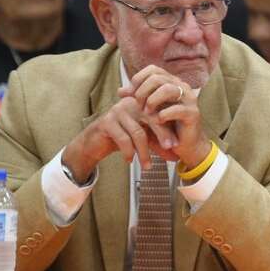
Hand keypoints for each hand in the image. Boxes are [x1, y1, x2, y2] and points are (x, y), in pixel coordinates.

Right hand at [62, 95, 177, 178]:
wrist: (94, 143)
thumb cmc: (121, 138)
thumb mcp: (143, 140)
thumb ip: (158, 145)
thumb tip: (176, 157)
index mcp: (142, 104)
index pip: (160, 114)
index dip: (169, 130)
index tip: (176, 145)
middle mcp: (131, 104)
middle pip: (152, 119)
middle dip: (162, 136)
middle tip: (169, 150)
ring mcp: (118, 111)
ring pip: (138, 133)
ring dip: (144, 152)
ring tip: (147, 166)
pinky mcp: (107, 122)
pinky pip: (124, 139)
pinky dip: (129, 152)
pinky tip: (130, 161)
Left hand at [119, 65, 212, 168]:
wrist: (183, 145)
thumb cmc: (165, 126)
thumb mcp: (148, 111)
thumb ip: (137, 99)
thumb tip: (120, 91)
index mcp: (171, 82)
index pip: (153, 70)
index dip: (138, 79)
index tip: (130, 95)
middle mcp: (182, 87)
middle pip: (157, 78)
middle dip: (142, 92)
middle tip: (138, 106)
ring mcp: (189, 99)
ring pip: (168, 89)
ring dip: (152, 101)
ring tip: (146, 113)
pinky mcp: (193, 113)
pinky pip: (176, 109)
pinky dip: (163, 115)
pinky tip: (158, 121)